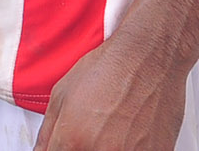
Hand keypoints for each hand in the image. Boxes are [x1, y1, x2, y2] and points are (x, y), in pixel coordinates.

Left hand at [32, 36, 187, 150]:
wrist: (151, 57)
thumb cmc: (110, 69)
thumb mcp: (62, 94)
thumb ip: (47, 133)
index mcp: (74, 140)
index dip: (61, 149)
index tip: (67, 143)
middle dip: (82, 147)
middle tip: (92, 131)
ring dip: (107, 148)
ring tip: (113, 130)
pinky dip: (130, 148)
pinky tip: (129, 132)